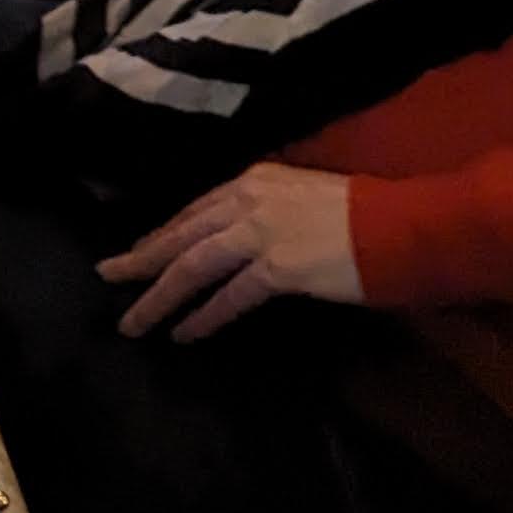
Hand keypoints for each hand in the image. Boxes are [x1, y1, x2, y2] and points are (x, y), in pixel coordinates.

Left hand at [102, 166, 362, 340]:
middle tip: (108, 277)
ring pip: (192, 266)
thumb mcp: (302, 198)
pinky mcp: (279, 267)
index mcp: (253, 180)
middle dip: (141, 260)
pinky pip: (230, 296)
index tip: (137, 252)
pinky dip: (204, 316)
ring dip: (159, 296)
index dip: (162, 234)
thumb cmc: (363, 215)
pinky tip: (184, 333)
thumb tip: (241, 239)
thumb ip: (267, 212)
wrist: (404, 226)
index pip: (193, 210)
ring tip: (134, 321)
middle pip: (181, 235)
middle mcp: (248, 199)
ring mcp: (261, 232)